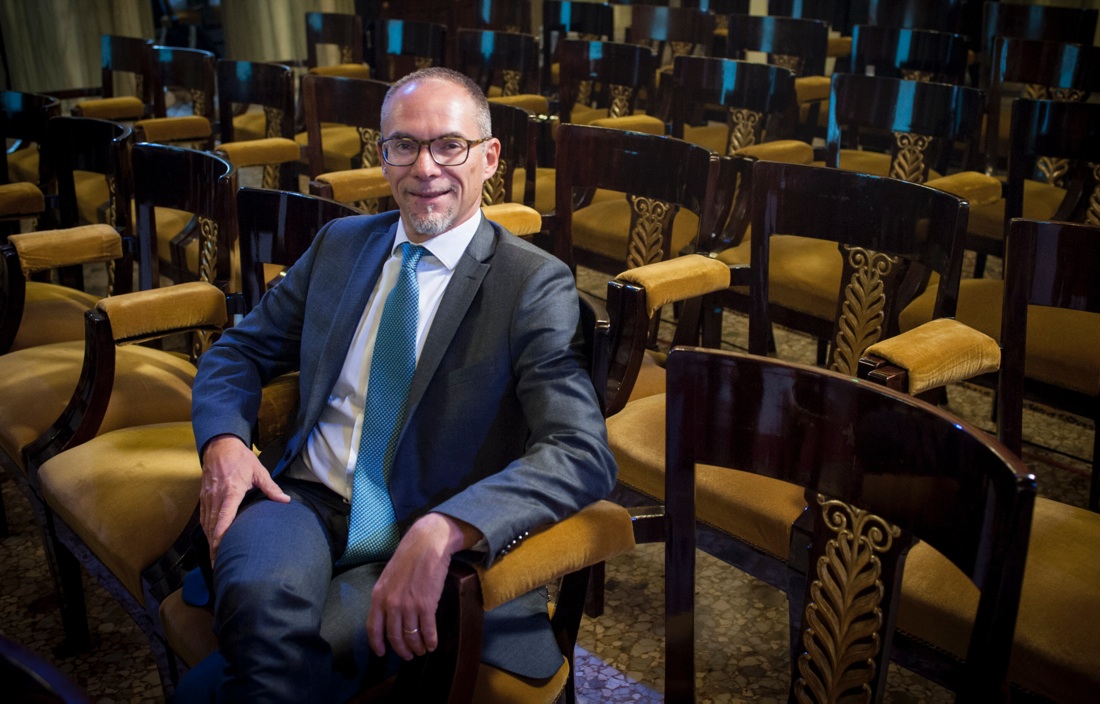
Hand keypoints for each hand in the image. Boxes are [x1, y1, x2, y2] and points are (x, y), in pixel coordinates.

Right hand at [199, 434, 289, 563]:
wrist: (220, 446)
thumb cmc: (241, 458)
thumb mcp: (259, 471)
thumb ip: (271, 488)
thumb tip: (286, 500)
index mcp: (231, 491)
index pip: (224, 518)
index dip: (220, 536)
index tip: (220, 551)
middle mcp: (216, 497)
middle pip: (212, 526)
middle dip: (214, 547)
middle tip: (218, 564)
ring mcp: (208, 497)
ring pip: (206, 524)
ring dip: (209, 542)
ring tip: (213, 558)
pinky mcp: (203, 497)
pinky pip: (203, 518)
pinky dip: (206, 531)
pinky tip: (210, 541)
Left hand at [366, 513, 480, 659]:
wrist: (427, 543)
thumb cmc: (409, 557)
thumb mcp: (388, 576)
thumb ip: (386, 596)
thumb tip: (388, 614)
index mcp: (378, 596)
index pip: (373, 628)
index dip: (377, 644)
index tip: (382, 653)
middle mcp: (391, 603)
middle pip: (394, 636)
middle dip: (402, 650)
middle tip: (408, 655)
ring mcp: (409, 605)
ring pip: (411, 636)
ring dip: (418, 647)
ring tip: (422, 650)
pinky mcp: (427, 604)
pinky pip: (427, 630)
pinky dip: (430, 640)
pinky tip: (433, 644)